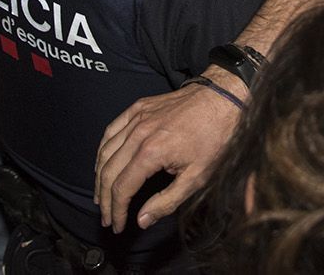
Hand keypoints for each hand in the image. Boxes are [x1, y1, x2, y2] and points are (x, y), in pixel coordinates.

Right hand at [96, 67, 241, 232]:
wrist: (224, 99)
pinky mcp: (139, 107)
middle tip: (107, 217)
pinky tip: (104, 160)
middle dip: (104, 198)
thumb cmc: (215, 137)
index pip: (122, 188)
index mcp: (151, 152)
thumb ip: (166, 202)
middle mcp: (138, 133)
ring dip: (99, 175)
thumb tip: (141, 220)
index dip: (116, 210)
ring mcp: (137, 117)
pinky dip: (103, 148)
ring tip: (101, 194)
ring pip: (105, 150)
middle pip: (108, 171)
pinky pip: (112, 128)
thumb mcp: (197, 177)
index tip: (117, 225)